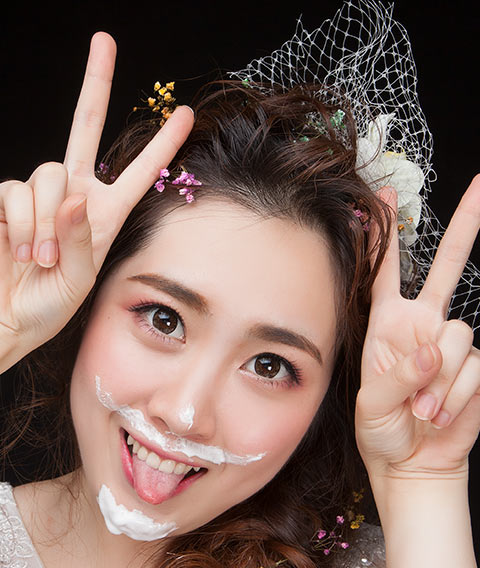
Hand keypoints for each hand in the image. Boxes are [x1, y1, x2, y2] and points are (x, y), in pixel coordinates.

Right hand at [0, 33, 193, 369]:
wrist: (8, 320)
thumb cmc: (48, 308)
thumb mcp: (79, 280)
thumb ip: (81, 239)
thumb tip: (73, 196)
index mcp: (104, 215)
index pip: (137, 172)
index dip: (160, 145)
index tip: (183, 115)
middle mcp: (73, 197)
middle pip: (84, 128)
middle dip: (95, 84)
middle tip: (104, 40)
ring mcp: (39, 196)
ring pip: (46, 173)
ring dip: (44, 222)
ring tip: (42, 260)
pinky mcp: (6, 200)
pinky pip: (15, 191)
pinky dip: (21, 222)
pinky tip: (20, 249)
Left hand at [355, 177, 479, 480]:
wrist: (412, 463)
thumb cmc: (382, 431)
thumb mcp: (372, 405)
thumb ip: (398, 375)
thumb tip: (433, 350)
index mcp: (386, 325)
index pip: (385, 272)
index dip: (386, 237)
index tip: (387, 197)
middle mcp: (421, 326)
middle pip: (446, 268)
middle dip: (464, 229)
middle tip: (478, 189)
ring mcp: (449, 345)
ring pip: (460, 335)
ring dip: (440, 380)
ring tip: (421, 408)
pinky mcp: (473, 368)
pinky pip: (475, 368)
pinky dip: (456, 395)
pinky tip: (439, 413)